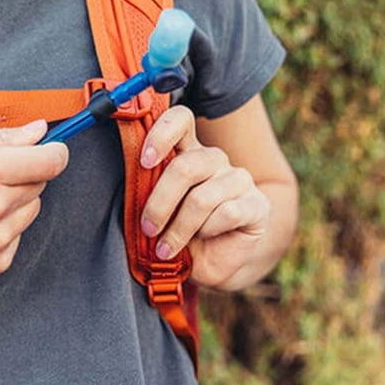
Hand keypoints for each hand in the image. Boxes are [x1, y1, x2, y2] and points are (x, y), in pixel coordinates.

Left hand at [139, 106, 270, 290]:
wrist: (211, 264)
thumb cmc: (178, 233)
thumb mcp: (157, 211)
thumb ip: (147, 190)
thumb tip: (126, 181)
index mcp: (187, 152)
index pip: (181, 119)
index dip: (161, 134)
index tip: (144, 161)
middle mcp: (214, 160)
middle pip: (185, 166)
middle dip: (160, 203)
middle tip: (147, 229)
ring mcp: (239, 180)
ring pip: (203, 197)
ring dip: (179, 229)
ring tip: (166, 248)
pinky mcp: (257, 204)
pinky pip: (228, 213)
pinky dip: (208, 231)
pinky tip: (203, 240)